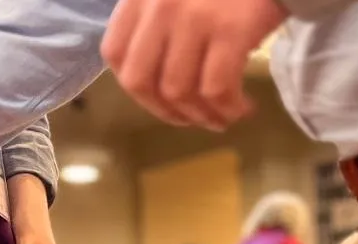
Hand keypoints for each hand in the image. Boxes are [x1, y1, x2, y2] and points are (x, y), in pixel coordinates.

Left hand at [101, 0, 288, 130]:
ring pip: (179, 92)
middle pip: (140, 81)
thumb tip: (157, 85)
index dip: (136, 87)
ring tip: (223, 117)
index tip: (161, 100)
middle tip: (192, 119)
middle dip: (166, 113)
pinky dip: (229, 108)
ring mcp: (193, 18)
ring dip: (203, 116)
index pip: (114, 53)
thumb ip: (155, 24)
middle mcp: (159, 6)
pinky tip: (243, 108)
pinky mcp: (230, 30)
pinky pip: (218, 89)